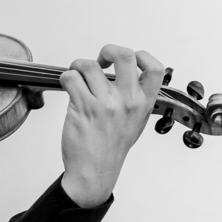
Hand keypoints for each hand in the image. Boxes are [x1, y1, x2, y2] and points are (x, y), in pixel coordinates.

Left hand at [58, 44, 164, 207]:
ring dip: (78, 66)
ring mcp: (105, 104)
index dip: (141, 56)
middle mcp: (127, 101)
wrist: (94, 171)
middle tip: (100, 60)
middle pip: (124, 56)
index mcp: (143, 103)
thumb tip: (128, 74)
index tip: (129, 59)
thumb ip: (135, 98)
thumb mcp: (135, 122)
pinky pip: (71, 78)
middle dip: (108, 50)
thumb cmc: (112, 147)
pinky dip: (66, 78)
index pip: (155, 68)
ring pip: (89, 65)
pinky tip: (69, 87)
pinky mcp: (83, 107)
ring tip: (78, 77)